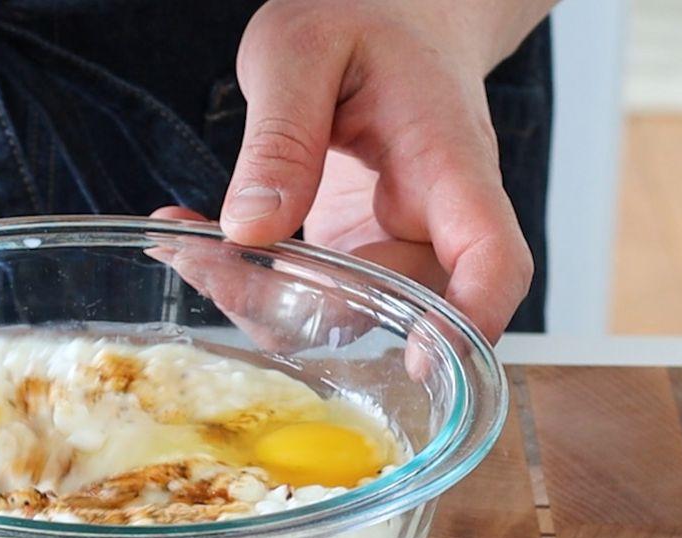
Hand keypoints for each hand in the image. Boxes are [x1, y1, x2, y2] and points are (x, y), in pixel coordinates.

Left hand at [215, 0, 551, 341]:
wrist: (391, 16)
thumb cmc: (364, 16)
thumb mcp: (303, 48)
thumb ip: (281, 135)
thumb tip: (252, 228)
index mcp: (448, 161)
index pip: (493, 258)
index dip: (471, 319)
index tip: (423, 359)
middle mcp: (433, 218)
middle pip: (395, 306)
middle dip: (295, 306)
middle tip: (202, 261)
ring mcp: (393, 240)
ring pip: (340, 311)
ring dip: (259, 301)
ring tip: (187, 246)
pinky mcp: (353, 249)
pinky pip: (308, 292)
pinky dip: (250, 283)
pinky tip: (196, 244)